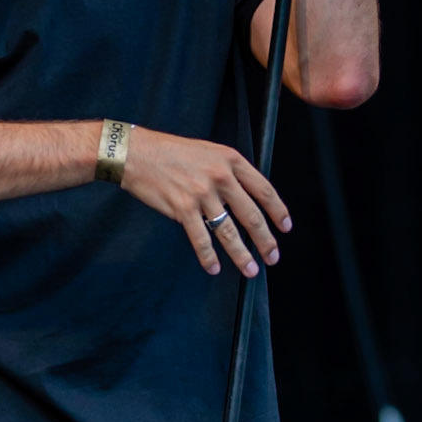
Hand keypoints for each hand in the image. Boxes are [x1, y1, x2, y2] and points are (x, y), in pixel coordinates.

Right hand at [122, 126, 291, 276]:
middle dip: (265, 241)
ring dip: (242, 255)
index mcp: (231, 160)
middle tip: (272, 257)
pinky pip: (201, 239)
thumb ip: (228, 170)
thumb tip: (244, 196)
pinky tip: (214, 267)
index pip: (264, 190)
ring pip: (229, 232)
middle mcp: (220, 176)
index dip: (278, 212)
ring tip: (250, 270)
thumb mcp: (208, 151)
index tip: (285, 228)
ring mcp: (202, 194)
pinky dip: (209, 256)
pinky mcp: (183, 208)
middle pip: (251, 215)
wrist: (136, 153)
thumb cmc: (170, 152)